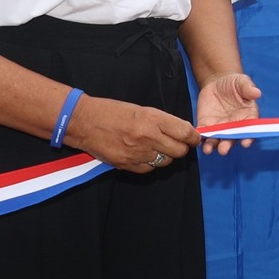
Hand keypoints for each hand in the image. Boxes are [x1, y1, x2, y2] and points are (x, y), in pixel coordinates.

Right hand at [65, 95, 198, 172]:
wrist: (84, 121)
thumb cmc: (112, 111)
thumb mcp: (141, 109)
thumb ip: (162, 122)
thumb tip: (182, 132)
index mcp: (152, 118)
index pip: (185, 132)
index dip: (193, 137)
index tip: (194, 138)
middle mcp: (147, 137)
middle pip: (179, 151)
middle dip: (182, 148)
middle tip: (178, 144)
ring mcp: (137, 153)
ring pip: (165, 161)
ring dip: (166, 156)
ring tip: (157, 147)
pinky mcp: (127, 165)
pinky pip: (149, 169)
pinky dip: (150, 163)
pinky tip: (144, 154)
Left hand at [195, 71, 262, 154]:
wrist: (217, 82)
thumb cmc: (234, 83)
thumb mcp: (242, 82)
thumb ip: (248, 88)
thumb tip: (257, 93)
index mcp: (247, 117)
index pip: (250, 130)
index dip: (248, 137)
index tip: (246, 142)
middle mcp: (234, 126)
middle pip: (232, 138)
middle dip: (227, 145)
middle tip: (223, 149)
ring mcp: (220, 127)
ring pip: (217, 139)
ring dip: (212, 145)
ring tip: (208, 149)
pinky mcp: (206, 124)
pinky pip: (203, 132)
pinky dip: (200, 137)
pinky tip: (197, 139)